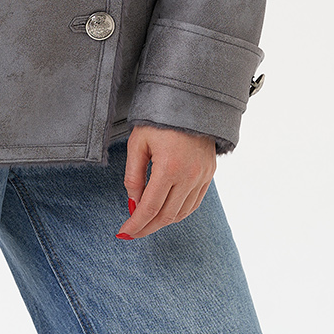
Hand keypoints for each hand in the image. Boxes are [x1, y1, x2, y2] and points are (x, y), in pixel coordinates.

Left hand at [118, 125, 215, 240]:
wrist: (190, 102)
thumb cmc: (159, 119)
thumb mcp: (138, 143)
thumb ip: (133, 175)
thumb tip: (133, 203)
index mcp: (169, 167)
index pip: (150, 207)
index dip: (136, 223)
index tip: (124, 231)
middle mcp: (189, 176)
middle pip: (167, 215)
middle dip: (147, 227)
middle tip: (132, 232)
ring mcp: (202, 176)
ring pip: (182, 213)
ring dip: (163, 222)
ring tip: (147, 223)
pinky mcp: (209, 174)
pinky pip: (194, 203)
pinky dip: (180, 212)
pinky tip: (166, 212)